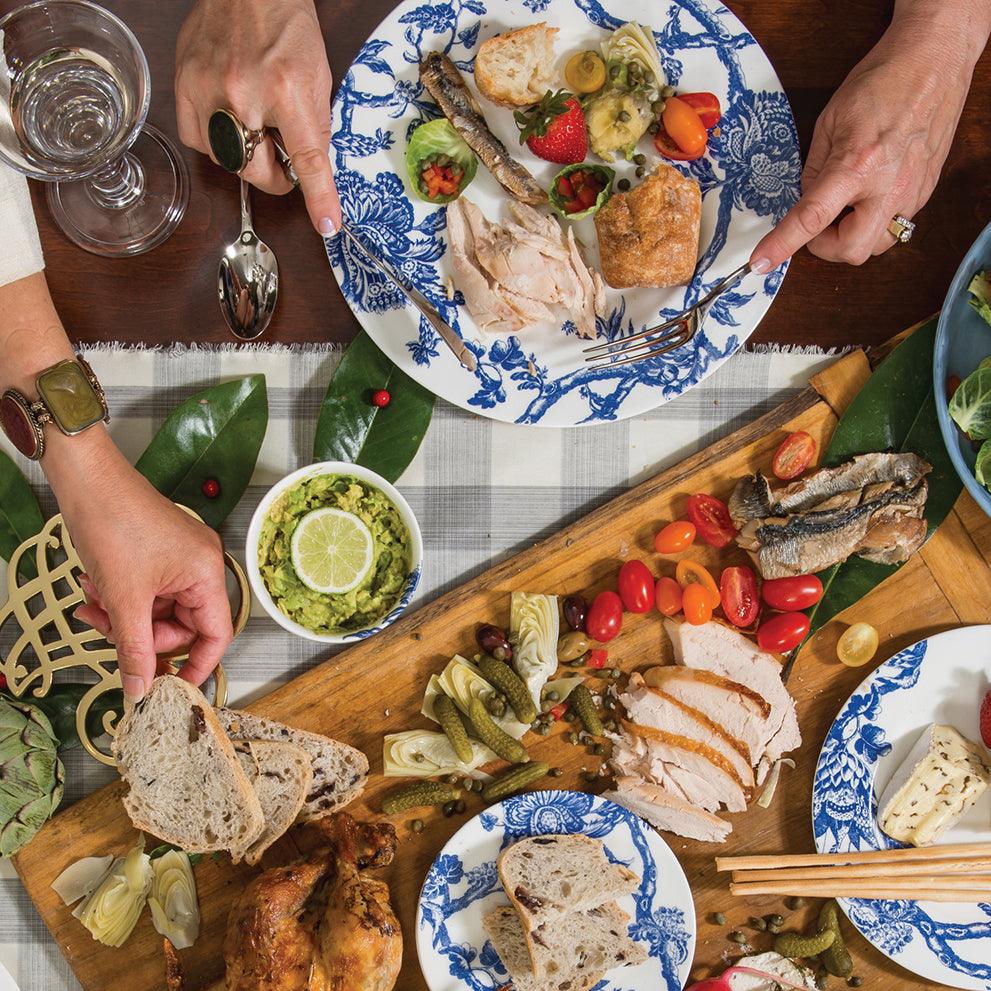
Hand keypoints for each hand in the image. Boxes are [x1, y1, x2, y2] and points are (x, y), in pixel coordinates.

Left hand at [60, 448, 231, 700]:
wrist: (87, 480)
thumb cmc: (115, 523)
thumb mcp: (124, 597)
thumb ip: (135, 649)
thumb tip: (141, 689)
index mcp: (207, 573)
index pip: (215, 634)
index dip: (196, 664)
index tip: (171, 686)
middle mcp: (201, 565)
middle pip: (181, 624)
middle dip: (141, 634)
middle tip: (109, 631)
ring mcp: (180, 558)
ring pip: (157, 610)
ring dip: (123, 616)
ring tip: (93, 604)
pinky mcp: (160, 552)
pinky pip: (147, 591)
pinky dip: (121, 597)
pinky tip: (95, 589)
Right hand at [175, 0, 340, 234]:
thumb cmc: (286, 26)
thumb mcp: (318, 79)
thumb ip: (314, 128)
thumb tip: (311, 171)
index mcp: (287, 89)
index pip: (307, 158)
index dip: (318, 197)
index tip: (327, 223)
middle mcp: (244, 92)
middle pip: (256, 170)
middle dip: (274, 176)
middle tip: (282, 162)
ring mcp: (209, 88)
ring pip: (226, 159)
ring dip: (244, 155)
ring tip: (255, 128)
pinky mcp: (184, 84)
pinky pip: (197, 139)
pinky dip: (214, 142)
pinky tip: (227, 122)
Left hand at [750, 3, 986, 270]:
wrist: (934, 61)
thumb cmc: (882, 83)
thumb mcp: (830, 122)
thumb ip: (814, 169)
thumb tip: (804, 202)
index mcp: (857, 163)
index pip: (813, 217)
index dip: (783, 244)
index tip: (761, 261)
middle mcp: (889, 184)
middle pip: (852, 251)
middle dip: (827, 246)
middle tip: (818, 223)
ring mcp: (912, 191)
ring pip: (877, 246)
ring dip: (853, 237)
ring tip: (846, 207)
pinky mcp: (925, 192)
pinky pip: (895, 225)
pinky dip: (874, 222)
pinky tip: (868, 196)